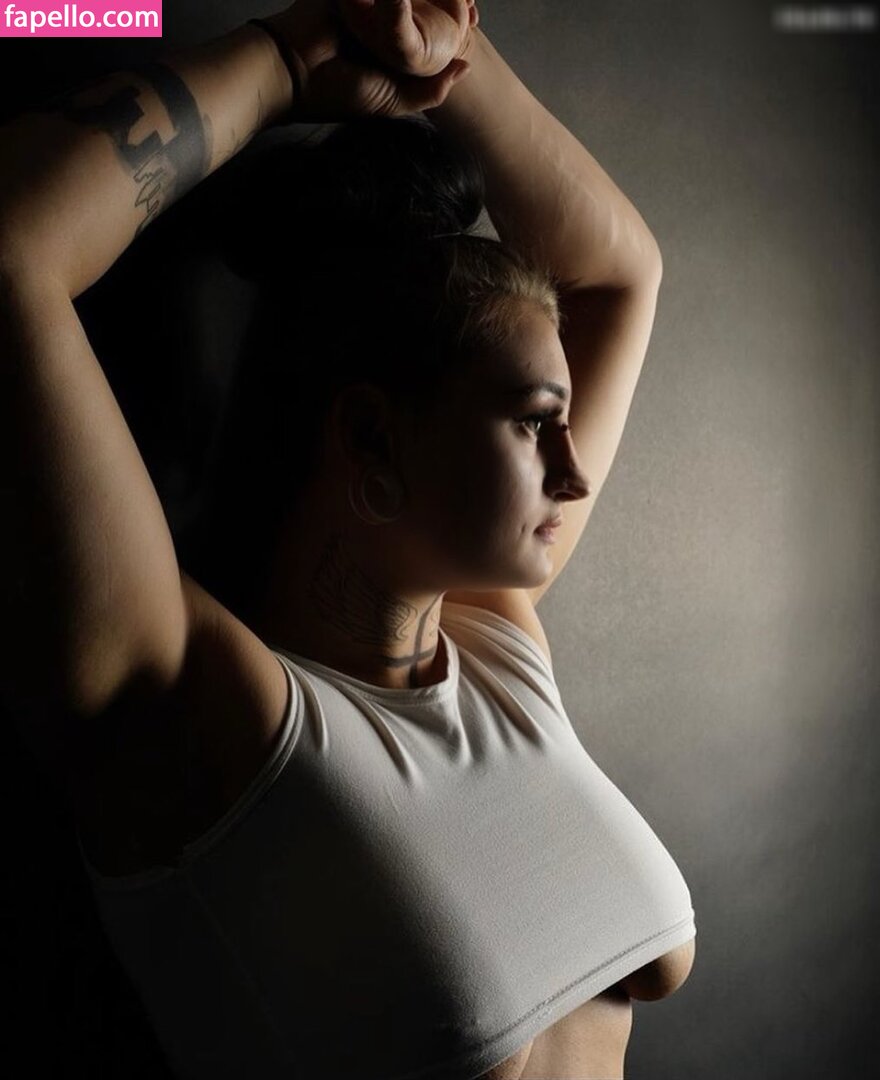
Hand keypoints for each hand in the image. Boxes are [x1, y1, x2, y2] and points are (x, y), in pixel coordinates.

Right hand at [268, 0, 478, 119]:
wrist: (292, 73)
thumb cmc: (340, 92)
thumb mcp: (395, 100)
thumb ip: (430, 91)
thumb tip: (466, 67)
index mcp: (390, 51)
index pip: (426, 33)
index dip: (451, 25)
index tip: (474, 17)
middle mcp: (379, 26)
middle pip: (418, 6)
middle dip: (445, 2)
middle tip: (471, 3)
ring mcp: (363, 4)